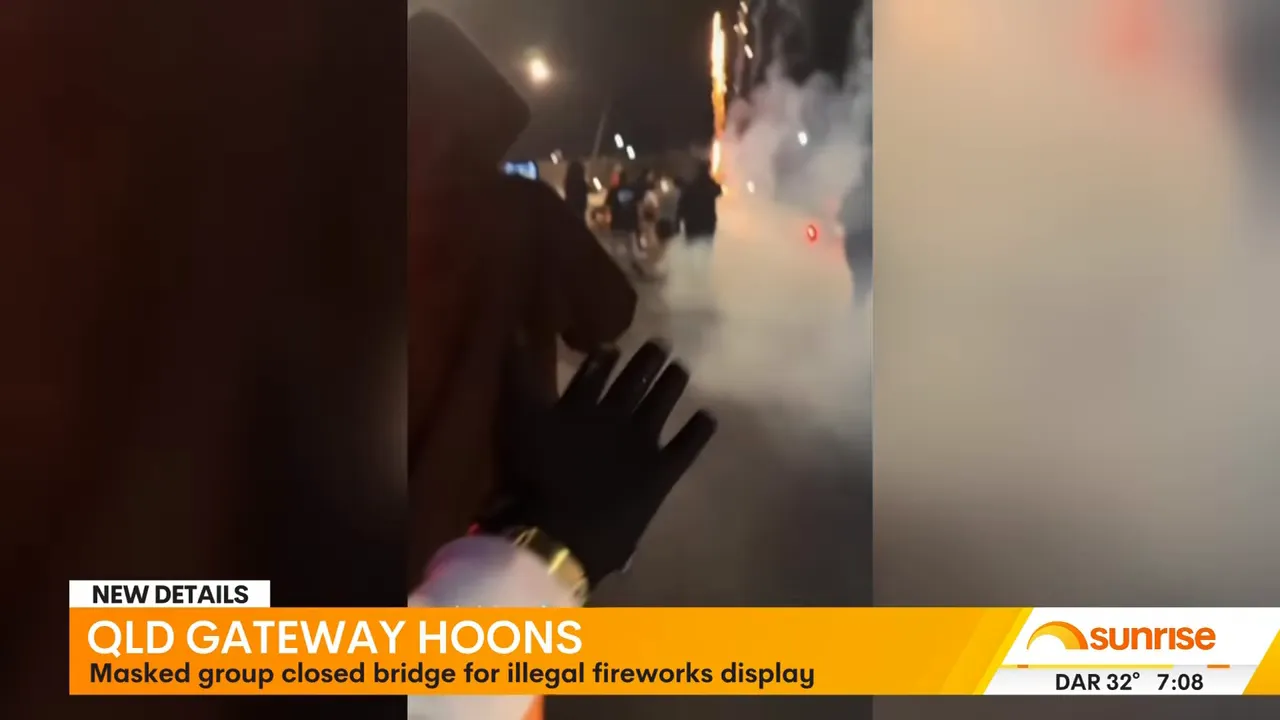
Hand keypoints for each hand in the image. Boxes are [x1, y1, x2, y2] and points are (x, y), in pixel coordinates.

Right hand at [485, 340, 715, 586]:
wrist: (564, 529)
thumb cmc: (533, 480)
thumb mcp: (517, 421)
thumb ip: (517, 375)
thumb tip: (516, 327)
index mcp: (579, 406)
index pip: (594, 372)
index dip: (605, 356)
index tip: (614, 344)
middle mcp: (615, 416)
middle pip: (634, 382)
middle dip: (648, 361)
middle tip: (662, 344)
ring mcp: (642, 442)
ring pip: (661, 403)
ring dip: (672, 384)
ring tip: (682, 369)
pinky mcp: (662, 471)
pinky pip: (687, 445)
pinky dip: (698, 430)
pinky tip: (708, 417)